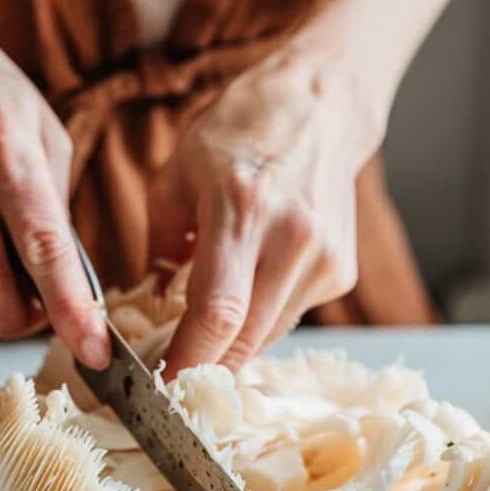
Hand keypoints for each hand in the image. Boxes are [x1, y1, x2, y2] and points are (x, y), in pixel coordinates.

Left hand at [148, 46, 378, 375]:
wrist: (319, 106)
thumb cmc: (238, 133)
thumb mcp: (175, 178)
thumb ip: (158, 249)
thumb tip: (147, 309)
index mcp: (243, 208)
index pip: (216, 313)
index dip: (187, 359)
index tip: (160, 384)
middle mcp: (293, 238)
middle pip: (246, 339)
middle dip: (205, 366)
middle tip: (172, 373)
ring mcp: (325, 258)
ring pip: (268, 336)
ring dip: (232, 347)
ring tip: (202, 335)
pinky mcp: (342, 271)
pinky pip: (288, 317)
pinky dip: (258, 322)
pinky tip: (244, 297)